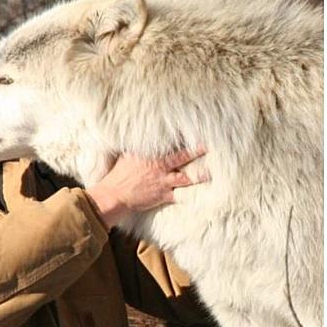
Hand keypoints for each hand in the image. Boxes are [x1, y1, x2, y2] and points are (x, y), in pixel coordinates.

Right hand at [86, 146, 207, 227]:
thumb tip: (143, 136)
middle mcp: (159, 166)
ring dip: (199, 176)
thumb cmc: (119, 175)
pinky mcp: (163, 195)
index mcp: (150, 154)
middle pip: (181, 157)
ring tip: (211, 173)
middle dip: (196, 151)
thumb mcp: (127, 155)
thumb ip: (139, 147)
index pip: (168, 143)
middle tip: (209, 146)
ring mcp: (162, 181)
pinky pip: (180, 196)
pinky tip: (202, 196)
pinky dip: (191, 196)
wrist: (114, 195)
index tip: (193, 130)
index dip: (181, 137)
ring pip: (185, 178)